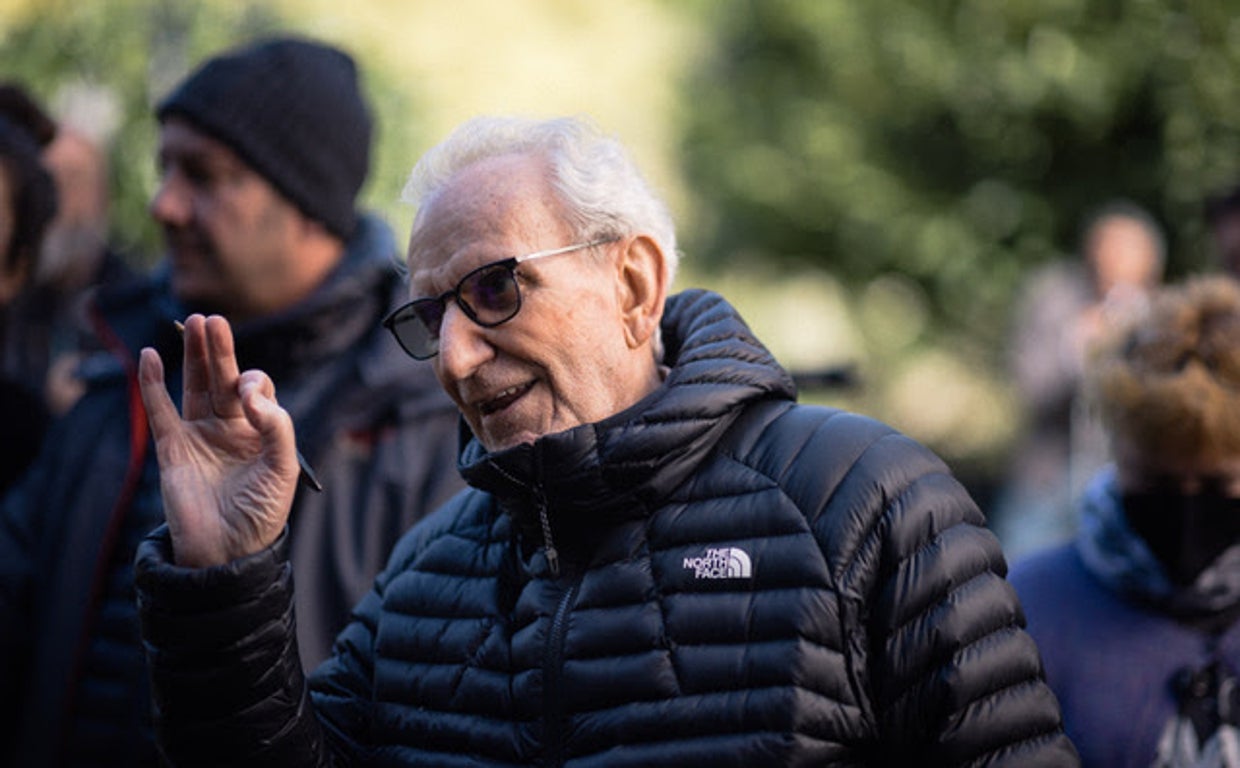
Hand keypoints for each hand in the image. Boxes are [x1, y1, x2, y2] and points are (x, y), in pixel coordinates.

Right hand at [137, 314, 298, 566]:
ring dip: (193, 356)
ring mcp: (199, 436)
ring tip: (194, 323)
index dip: (254, 383)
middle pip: (223, 378)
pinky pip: (160, 411)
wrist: (229, 552)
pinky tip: (152, 356)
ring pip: (194, 387)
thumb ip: (276, 424)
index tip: (250, 398)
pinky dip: (153, 384)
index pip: (257, 390)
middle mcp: (230, 429)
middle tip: (213, 320)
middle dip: (219, 350)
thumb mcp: (284, 465)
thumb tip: (248, 391)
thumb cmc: (262, 512)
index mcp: (260, 431)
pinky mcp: (172, 449)